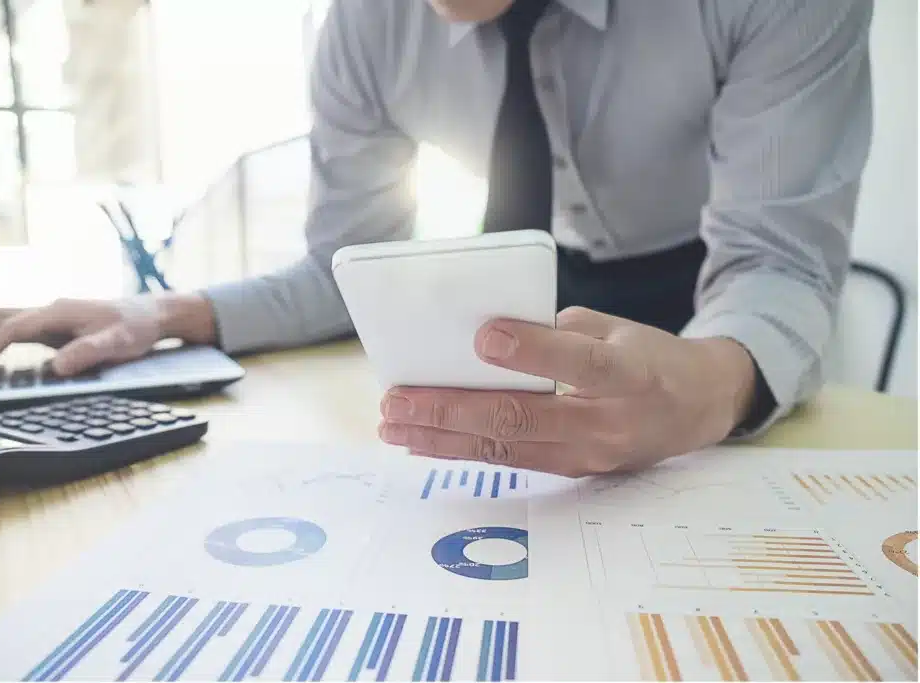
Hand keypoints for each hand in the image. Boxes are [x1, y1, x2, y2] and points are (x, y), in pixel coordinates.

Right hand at [0, 293, 216, 377]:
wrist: (152, 314)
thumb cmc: (136, 328)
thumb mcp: (118, 343)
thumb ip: (88, 353)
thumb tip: (56, 368)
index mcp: (58, 313)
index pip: (11, 330)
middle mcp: (48, 310)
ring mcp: (49, 316)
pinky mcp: (54, 325)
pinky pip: (13, 329)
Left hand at [377, 307, 756, 476]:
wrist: (699, 408)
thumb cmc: (650, 356)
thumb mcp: (617, 327)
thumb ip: (557, 333)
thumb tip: (485, 339)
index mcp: (632, 373)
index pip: (581, 364)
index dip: (532, 351)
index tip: (482, 337)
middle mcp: (610, 422)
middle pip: (523, 418)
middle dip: (452, 409)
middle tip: (398, 400)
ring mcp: (590, 455)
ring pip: (506, 449)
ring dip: (443, 438)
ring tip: (394, 426)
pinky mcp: (575, 471)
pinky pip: (511, 461)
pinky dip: (464, 451)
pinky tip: (424, 443)